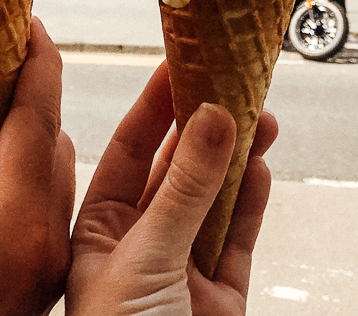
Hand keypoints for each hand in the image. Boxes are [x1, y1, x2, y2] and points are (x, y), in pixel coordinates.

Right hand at [0, 18, 74, 315]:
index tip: (32, 20)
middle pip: (49, 145)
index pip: (37, 124)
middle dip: (26, 94)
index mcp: (16, 234)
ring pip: (46, 174)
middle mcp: (44, 251)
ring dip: (20, 132)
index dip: (37, 64)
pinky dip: (11, 171)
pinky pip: (33, 207)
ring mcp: (42, 272)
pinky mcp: (29, 283)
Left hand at [66, 62, 276, 315]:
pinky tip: (259, 167)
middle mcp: (140, 245)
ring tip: (258, 117)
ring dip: (236, 158)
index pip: (128, 150)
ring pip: (214, 200)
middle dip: (204, 127)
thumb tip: (212, 119)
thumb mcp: (145, 257)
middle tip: (229, 84)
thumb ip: (184, 191)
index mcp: (99, 231)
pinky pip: (238, 240)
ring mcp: (182, 271)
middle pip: (176, 170)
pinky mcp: (220, 299)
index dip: (154, 106)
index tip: (178, 64)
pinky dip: (250, 204)